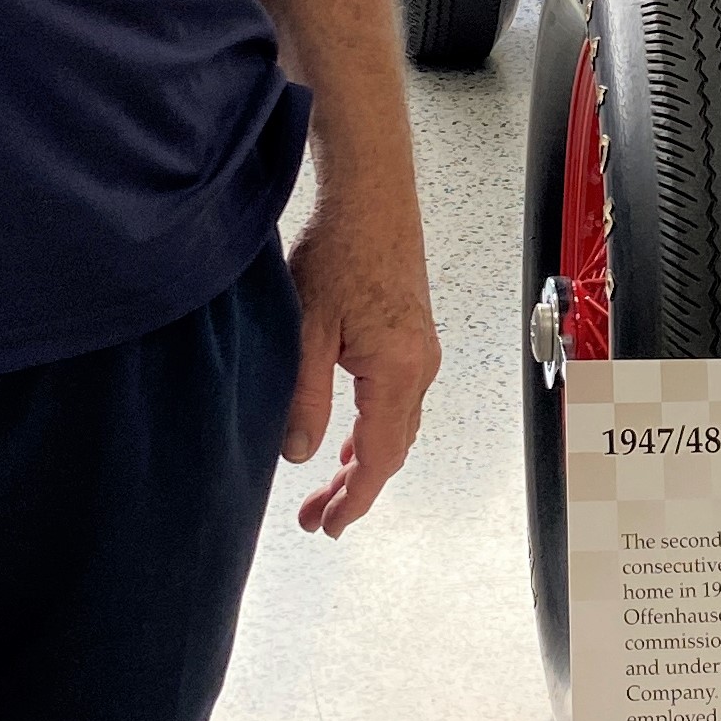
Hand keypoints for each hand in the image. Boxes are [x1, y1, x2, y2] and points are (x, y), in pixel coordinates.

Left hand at [281, 173, 439, 536]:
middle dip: (354, 488)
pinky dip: (375, 429)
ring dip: (364, 460)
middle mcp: (419, 365)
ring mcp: (421, 349)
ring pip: (397, 426)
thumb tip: (299, 454)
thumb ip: (305, 397)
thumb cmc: (340, 248)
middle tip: (316, 517)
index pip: (377, 457)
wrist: (371, 195)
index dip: (352, 500)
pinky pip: (399, 400)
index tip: (327, 526)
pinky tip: (350, 436)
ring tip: (327, 487)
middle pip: (391, 449)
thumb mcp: (308, 329)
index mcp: (397, 370)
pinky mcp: (412, 334)